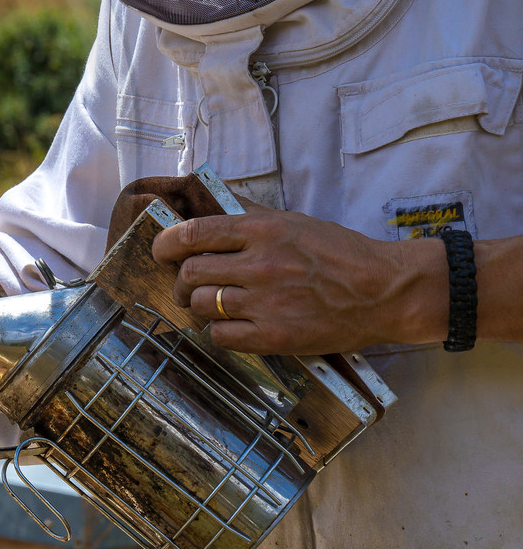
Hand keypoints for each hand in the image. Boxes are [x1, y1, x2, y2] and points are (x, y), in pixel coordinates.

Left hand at [151, 207, 444, 353]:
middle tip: (189, 285)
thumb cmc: (342, 254)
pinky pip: (221, 336)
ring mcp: (266, 301)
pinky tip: (232, 326)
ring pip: (201, 305)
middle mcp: (259, 264)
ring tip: (215, 305)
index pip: (193, 234)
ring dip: (200, 306)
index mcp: (262, 230)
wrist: (386, 291)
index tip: (162, 251)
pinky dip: (219, 331)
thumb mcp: (295, 222)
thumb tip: (212, 212)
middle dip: (182, 280)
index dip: (166, 244)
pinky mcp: (275, 335)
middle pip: (190, 273)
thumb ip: (251, 219)